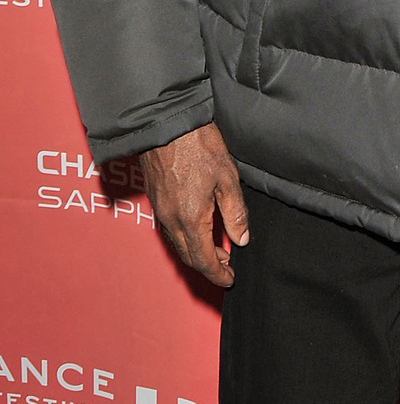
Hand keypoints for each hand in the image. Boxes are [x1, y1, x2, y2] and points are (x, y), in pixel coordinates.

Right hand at [140, 123, 248, 287]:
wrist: (167, 124)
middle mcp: (171, 219)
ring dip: (196, 252)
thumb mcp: (228, 179)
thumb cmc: (199, 146)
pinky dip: (184, 237)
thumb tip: (242, 239)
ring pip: (176, 243)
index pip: (204, 259)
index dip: (218, 274)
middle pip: (188, 256)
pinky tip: (197, 229)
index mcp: (191, 218)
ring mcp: (159, 209)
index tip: (230, 280)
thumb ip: (235, 213)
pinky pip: (168, 228)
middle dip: (208, 266)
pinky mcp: (154, 198)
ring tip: (217, 249)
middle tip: (228, 267)